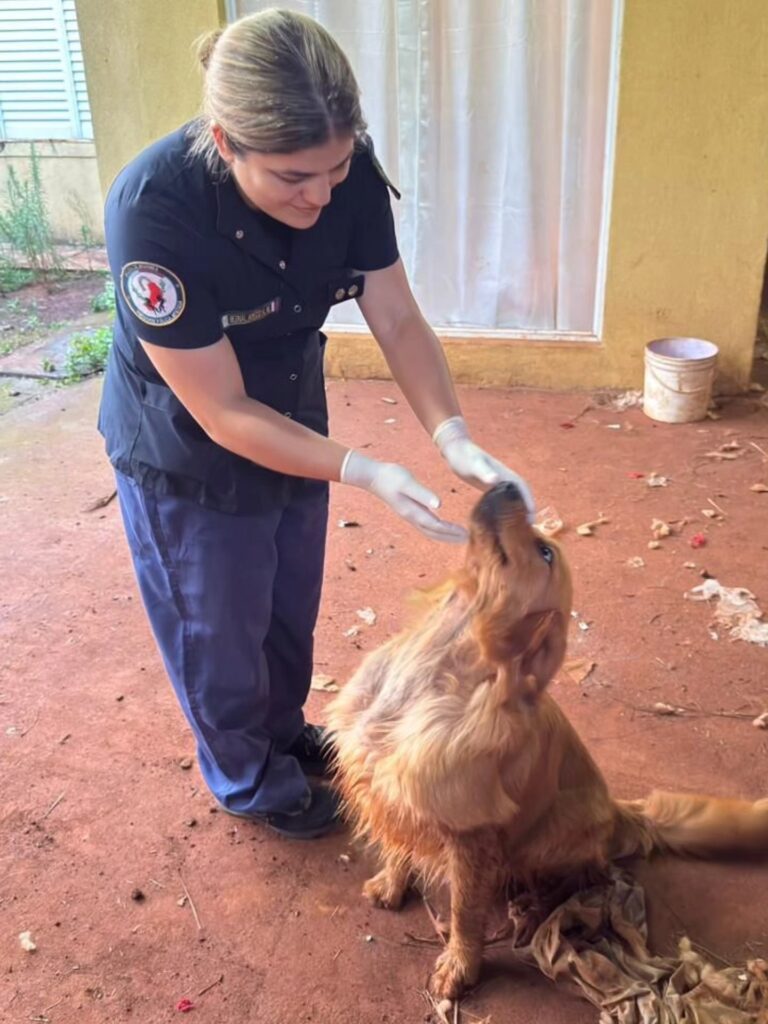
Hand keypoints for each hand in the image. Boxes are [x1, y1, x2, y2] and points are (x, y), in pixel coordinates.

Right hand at [341, 451, 467, 543]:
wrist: (373, 477)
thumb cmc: (391, 477)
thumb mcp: (408, 483)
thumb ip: (423, 494)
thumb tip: (439, 505)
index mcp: (413, 512)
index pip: (436, 526)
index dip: (451, 531)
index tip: (466, 533)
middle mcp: (411, 517)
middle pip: (434, 532)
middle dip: (450, 537)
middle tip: (468, 540)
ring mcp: (409, 515)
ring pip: (429, 530)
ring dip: (444, 535)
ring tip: (459, 536)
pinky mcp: (408, 510)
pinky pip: (425, 524)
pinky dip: (436, 528)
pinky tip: (442, 526)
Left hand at [433, 417, 535, 520]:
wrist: (455, 448)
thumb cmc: (464, 456)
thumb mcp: (474, 465)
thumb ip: (484, 472)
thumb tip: (495, 480)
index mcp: (504, 474)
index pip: (523, 488)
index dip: (529, 502)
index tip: (532, 517)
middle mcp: (504, 477)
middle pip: (522, 493)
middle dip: (527, 508)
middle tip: (529, 526)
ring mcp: (497, 481)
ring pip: (514, 496)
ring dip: (519, 508)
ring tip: (520, 525)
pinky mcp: (490, 485)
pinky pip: (503, 497)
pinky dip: (506, 507)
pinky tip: (502, 518)